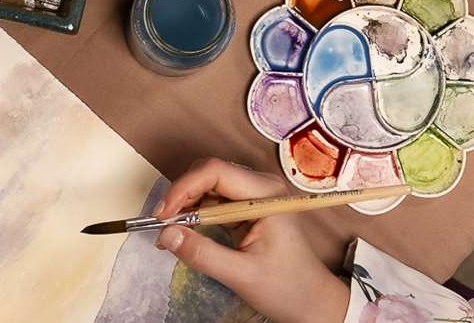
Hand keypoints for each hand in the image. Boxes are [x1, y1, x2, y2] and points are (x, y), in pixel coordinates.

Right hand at [155, 158, 349, 322]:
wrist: (312, 301)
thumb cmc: (286, 288)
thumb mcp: (241, 274)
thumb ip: (203, 253)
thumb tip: (166, 234)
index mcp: (265, 194)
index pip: (215, 171)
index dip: (183, 188)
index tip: (162, 215)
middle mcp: (261, 187)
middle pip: (209, 174)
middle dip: (181, 196)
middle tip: (161, 225)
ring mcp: (254, 197)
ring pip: (208, 187)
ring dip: (186, 205)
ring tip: (169, 232)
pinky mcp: (247, 209)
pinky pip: (214, 201)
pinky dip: (195, 214)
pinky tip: (184, 232)